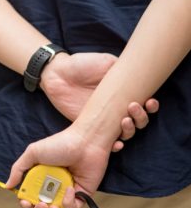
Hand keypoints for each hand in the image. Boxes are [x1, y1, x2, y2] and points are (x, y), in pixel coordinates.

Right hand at [5, 125, 109, 207]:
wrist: (85, 143)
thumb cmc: (59, 144)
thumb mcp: (33, 153)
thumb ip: (18, 169)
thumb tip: (7, 186)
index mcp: (39, 179)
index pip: (29, 197)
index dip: (25, 203)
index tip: (25, 202)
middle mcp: (52, 188)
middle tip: (40, 205)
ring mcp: (66, 194)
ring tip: (52, 207)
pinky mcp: (81, 197)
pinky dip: (69, 203)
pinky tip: (69, 190)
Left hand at [40, 52, 158, 150]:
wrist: (57, 73)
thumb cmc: (81, 64)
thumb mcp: (104, 61)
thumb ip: (121, 68)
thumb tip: (139, 73)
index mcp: (122, 94)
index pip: (143, 103)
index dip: (151, 106)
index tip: (150, 101)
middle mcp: (116, 108)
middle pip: (138, 121)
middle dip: (141, 118)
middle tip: (133, 108)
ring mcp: (103, 120)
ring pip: (125, 132)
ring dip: (129, 131)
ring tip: (124, 122)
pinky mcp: (88, 128)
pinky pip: (105, 142)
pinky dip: (114, 146)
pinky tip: (116, 144)